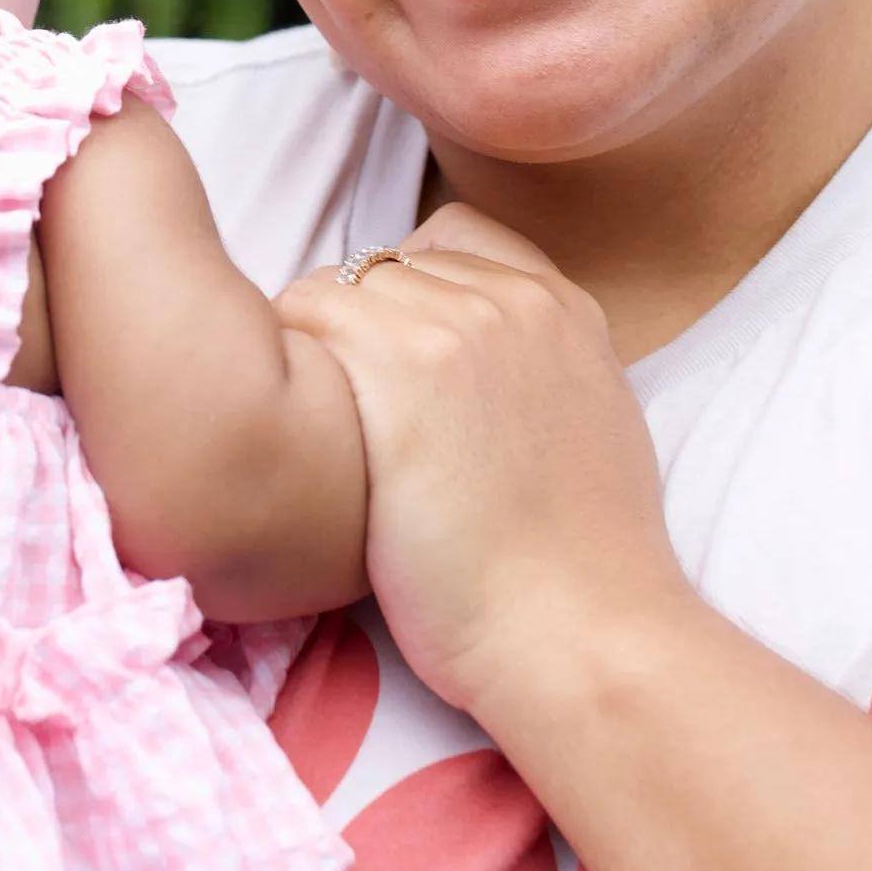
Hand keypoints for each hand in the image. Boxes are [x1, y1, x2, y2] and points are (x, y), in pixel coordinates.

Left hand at [278, 203, 687, 719]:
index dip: (401, 297)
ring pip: (330, 291)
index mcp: (563, 306)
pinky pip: (300, 320)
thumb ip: (530, 365)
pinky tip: (299, 439)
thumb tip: (462, 367)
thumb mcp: (585, 424)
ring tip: (319, 435)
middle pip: (378, 268)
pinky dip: (286, 371)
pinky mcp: (399, 359)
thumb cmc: (571, 566)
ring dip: (311, 355)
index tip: (390, 366)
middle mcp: (510, 297)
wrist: (575, 630)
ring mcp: (455, 321)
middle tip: (343, 417)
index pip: (445, 240)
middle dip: (350, 332)